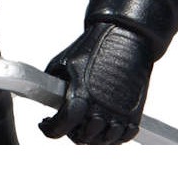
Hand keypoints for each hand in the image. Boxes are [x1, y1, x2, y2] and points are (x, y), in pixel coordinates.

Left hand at [37, 0, 177, 144]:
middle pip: (81, 138)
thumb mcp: (63, 62)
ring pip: (102, 141)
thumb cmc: (94, 46)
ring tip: (86, 122)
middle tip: (68, 121)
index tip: (45, 124)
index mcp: (79, 97)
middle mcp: (99, 110)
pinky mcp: (134, 114)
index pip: (60, 128)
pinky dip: (114, 135)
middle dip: (71, 131)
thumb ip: (53, 85)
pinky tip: (106, 124)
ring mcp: (118, 114)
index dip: (49, 129)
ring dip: (92, 135)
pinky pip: (123, 136)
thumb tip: (43, 96)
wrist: (125, 36)